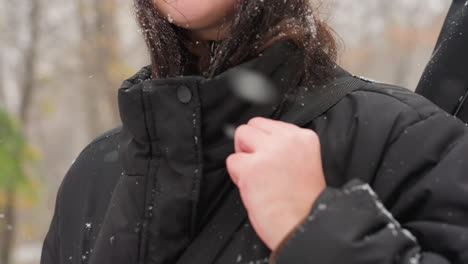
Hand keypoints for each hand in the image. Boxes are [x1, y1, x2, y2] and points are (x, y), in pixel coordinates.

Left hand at [226, 117, 325, 250]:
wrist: (304, 226)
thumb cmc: (303, 204)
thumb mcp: (304, 162)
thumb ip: (286, 147)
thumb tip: (260, 141)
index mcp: (304, 138)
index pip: (270, 124)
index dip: (263, 142)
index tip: (268, 159)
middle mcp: (287, 140)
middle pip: (252, 126)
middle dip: (250, 144)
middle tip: (259, 167)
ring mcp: (269, 152)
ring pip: (240, 135)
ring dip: (243, 156)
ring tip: (257, 177)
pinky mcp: (251, 168)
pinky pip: (232, 161)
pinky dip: (237, 176)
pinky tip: (253, 188)